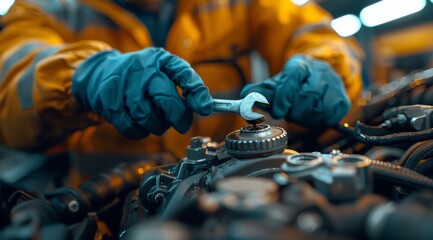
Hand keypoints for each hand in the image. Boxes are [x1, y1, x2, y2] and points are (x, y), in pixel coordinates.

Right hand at [72, 48, 212, 138]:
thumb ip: (186, 86)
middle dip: (178, 117)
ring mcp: (124, 86)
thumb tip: (205, 107)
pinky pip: (132, 128)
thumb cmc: (142, 75)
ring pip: (149, 118)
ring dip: (158, 125)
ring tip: (157, 120)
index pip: (183, 73)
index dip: (197, 92)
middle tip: (183, 125)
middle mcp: (142, 70)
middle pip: (165, 99)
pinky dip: (140, 131)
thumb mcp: (164, 71)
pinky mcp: (109, 102)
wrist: (101, 73)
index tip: (205, 108)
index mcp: (160, 59)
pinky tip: (141, 124)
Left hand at [241, 55, 349, 127]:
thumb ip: (260, 91)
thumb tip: (245, 96)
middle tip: (288, 114)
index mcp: (301, 65)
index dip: (284, 96)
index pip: (293, 77)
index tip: (277, 112)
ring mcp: (334, 86)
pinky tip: (310, 117)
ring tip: (299, 114)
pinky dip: (317, 122)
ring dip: (304, 118)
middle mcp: (321, 72)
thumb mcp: (277, 84)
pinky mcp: (343, 101)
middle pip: (307, 95)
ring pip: (319, 108)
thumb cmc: (295, 85)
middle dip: (294, 110)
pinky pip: (329, 117)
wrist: (320, 80)